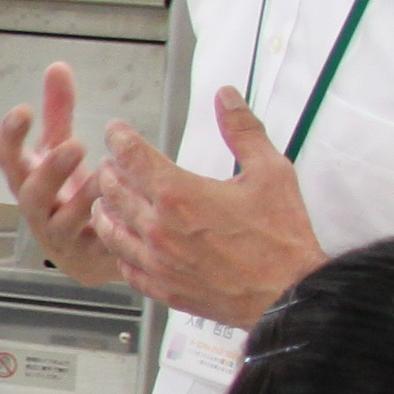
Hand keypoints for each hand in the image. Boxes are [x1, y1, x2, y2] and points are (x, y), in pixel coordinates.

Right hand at [0, 64, 124, 284]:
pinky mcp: (85, 257)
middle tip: (73, 145)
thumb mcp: (62, 149)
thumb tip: (57, 67)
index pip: (7, 159)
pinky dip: (108, 225)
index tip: (23, 110)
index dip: (11, 136)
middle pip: (31, 193)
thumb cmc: (72, 194)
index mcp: (29, 180)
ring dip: (83, 198)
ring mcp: (59, 237)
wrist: (92, 252)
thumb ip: (59, 111)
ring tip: (106, 177)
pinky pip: (94, 244)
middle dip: (50, 170)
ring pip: (62, 222)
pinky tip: (124, 208)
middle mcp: (38, 210)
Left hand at [83, 86, 330, 328]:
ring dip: (105, 209)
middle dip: (110, 172)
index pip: (132, 155)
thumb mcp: (270, 172)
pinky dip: (119, 250)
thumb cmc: (281, 238)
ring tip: (105, 200)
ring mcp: (156, 261)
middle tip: (111, 164)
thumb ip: (243, 131)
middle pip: (114, 191)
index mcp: (178, 194)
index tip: (116, 131)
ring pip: (111, 230)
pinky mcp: (162, 288)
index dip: (119, 138)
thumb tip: (226, 98)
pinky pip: (126, 267)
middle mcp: (158, 227)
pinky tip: (123, 245)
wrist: (289, 295)